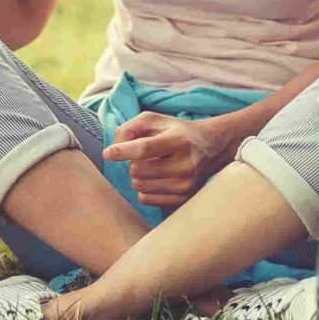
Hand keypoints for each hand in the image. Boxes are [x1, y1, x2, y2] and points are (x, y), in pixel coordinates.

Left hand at [102, 113, 234, 208]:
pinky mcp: (184, 199)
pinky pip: (146, 199)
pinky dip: (144, 189)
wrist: (210, 148)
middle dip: (132, 163)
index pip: (145, 149)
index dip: (122, 151)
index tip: (108, 154)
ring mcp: (186, 184)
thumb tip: (112, 151)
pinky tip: (156, 179)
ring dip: (137, 176)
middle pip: (138, 170)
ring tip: (151, 166)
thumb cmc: (176, 132)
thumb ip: (130, 128)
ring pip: (139, 186)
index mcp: (179, 140)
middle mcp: (185, 164)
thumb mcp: (155, 120)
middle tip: (144, 156)